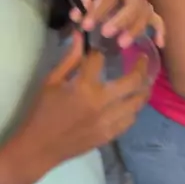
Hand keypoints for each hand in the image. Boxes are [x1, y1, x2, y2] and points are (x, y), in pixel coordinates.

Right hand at [12, 32, 149, 183]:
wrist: (40, 146)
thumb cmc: (43, 111)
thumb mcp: (52, 82)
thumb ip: (71, 59)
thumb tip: (81, 37)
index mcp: (84, 86)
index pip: (100, 60)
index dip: (99, 53)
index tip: (99, 53)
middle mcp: (102, 102)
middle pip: (133, 81)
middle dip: (141, 66)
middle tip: (143, 60)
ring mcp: (109, 120)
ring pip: (138, 102)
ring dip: (143, 89)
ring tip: (144, 81)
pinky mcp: (110, 135)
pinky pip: (131, 120)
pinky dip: (133, 109)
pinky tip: (131, 103)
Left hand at [69, 0, 164, 48]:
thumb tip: (85, 7)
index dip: (98, 10)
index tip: (86, 25)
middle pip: (133, 3)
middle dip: (120, 19)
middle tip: (106, 33)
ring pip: (145, 13)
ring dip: (135, 29)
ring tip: (121, 44)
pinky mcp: (146, 9)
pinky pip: (157, 19)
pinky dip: (160, 30)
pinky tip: (159, 43)